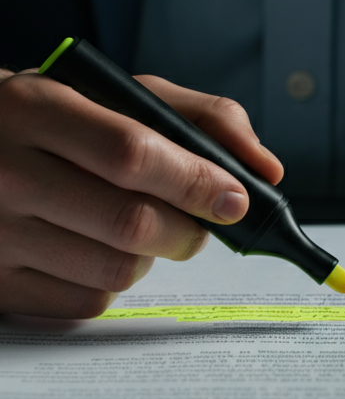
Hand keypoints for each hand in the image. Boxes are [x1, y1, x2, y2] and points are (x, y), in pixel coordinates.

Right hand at [0, 68, 282, 317]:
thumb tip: (265, 169)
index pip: (132, 154)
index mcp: (38, 108)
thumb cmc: (65, 120)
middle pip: (131, 223)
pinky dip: (113, 283)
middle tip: (199, 221)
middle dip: (189, 229)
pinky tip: (99, 250)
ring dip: (153, 256)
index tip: (235, 198)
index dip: (196, 181)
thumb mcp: (123, 94)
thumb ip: (203, 117)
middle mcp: (7, 171)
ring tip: (141, 227)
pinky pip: (87, 304)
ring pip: (116, 270)